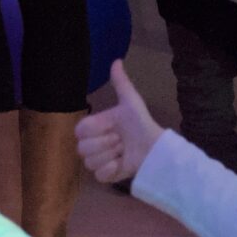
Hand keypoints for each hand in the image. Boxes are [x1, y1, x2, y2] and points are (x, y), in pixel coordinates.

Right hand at [77, 61, 161, 184]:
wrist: (156, 147)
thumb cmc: (141, 124)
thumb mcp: (131, 102)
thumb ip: (121, 83)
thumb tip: (116, 61)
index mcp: (95, 127)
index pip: (80, 131)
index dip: (97, 130)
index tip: (113, 127)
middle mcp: (93, 144)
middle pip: (82, 149)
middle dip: (105, 144)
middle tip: (121, 140)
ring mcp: (98, 161)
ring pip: (89, 162)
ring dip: (110, 156)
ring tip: (123, 152)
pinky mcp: (106, 176)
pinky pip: (98, 176)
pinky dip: (110, 170)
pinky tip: (121, 164)